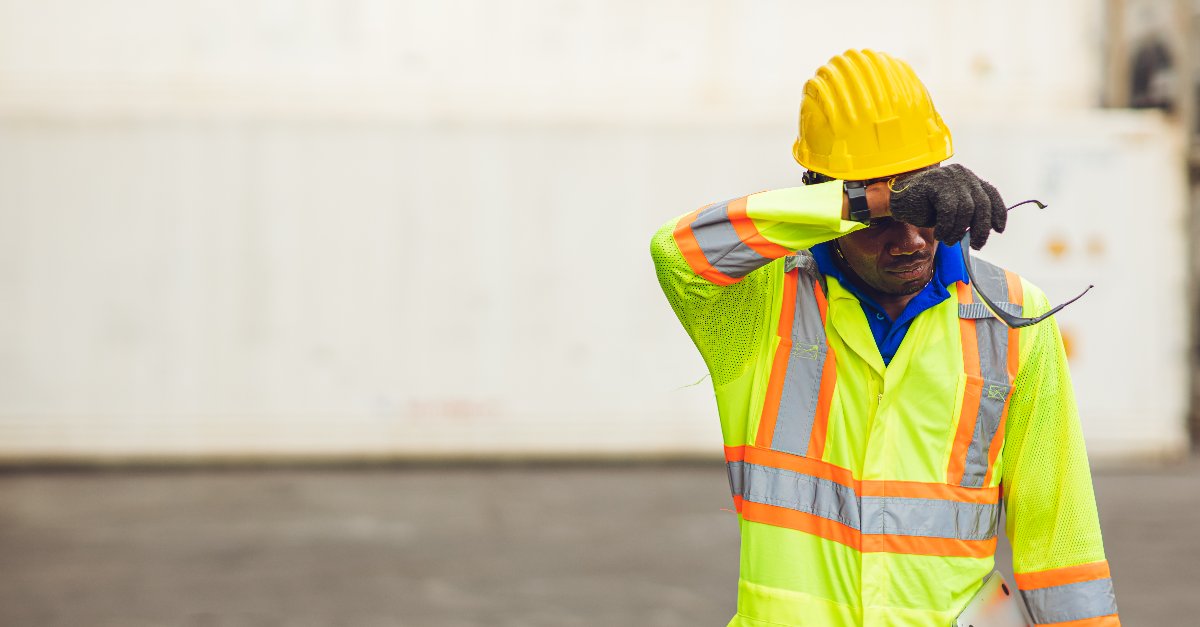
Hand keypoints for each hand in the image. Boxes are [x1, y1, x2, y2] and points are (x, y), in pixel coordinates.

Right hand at [887, 164, 1006, 248]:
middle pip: (982, 204)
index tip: (998, 229)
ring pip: (966, 209)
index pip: (990, 194)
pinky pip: (950, 210)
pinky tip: (940, 234)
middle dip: (981, 229)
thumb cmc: (924, 208)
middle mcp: (962, 174)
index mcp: (968, 179)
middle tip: (976, 245)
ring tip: (949, 240)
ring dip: (958, 231)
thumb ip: (968, 215)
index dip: (998, 212)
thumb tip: (983, 232)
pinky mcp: (936, 183)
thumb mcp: (953, 212)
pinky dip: (947, 227)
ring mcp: (949, 177)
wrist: (897, 202)